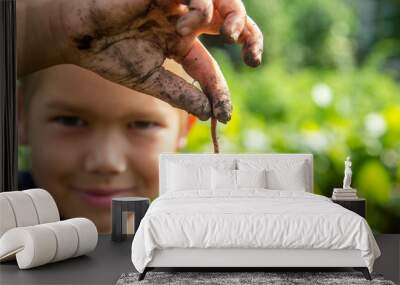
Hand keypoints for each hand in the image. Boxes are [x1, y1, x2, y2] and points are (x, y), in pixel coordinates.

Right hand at [19, 0, 263, 122]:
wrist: (79, 36)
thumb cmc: (111, 55)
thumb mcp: (150, 80)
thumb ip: (180, 93)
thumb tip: (209, 113)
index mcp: (181, 44)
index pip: (211, 66)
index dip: (220, 90)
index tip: (225, 115)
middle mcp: (184, 21)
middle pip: (229, 18)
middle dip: (248, 35)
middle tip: (252, 56)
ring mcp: (176, 2)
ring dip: (231, 15)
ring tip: (222, 34)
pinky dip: (202, 3)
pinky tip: (191, 19)